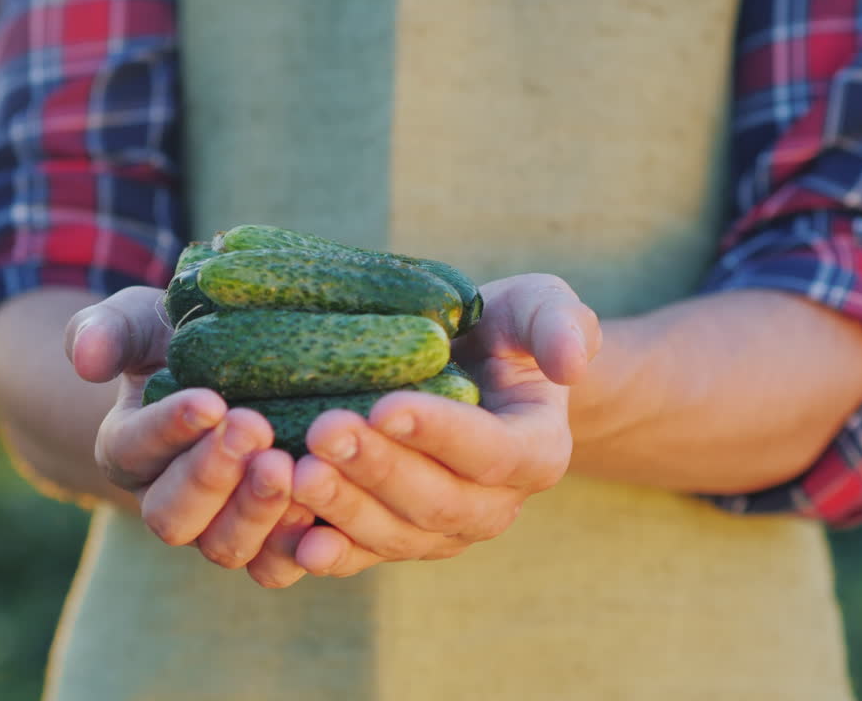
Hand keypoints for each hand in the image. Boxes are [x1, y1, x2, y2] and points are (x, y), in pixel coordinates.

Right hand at [65, 286, 314, 586]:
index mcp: (127, 449)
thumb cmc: (180, 342)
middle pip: (172, 515)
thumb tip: (86, 361)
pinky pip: (274, 566)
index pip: (134, 449)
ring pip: (223, 546)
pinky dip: (296, 549)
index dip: (169, 429)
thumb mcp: (140, 322)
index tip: (210, 401)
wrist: (237, 372)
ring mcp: (215, 530)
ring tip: (288, 466)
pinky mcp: (267, 545)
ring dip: (255, 512)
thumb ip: (106, 331)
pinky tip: (323, 513)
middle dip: (212, 475)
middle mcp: (166, 501)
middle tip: (254, 427)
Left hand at [289, 273, 601, 576]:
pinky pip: (358, 557)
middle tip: (326, 431)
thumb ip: (560, 322)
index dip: (439, 434)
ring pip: (394, 536)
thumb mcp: (539, 305)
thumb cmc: (500, 333)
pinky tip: (288, 533)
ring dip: (343, 509)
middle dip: (378, 470)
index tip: (385, 405)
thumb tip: (572, 363)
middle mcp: (492, 506)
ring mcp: (439, 532)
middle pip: (436, 502)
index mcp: (534, 452)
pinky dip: (324, 550)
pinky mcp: (391, 541)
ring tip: (297, 473)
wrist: (464, 372)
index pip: (491, 452)